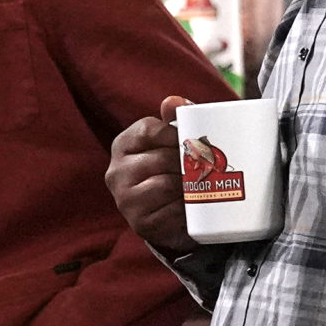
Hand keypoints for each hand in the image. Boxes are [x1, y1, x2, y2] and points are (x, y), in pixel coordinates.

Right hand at [106, 96, 197, 255]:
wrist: (168, 219)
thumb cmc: (172, 171)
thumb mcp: (172, 144)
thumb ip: (175, 119)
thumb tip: (172, 101)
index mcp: (123, 145)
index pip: (149, 130)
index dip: (176, 133)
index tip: (194, 139)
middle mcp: (116, 172)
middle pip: (162, 158)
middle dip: (189, 162)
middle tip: (209, 165)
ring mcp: (125, 200)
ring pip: (168, 185)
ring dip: (191, 186)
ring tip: (203, 185)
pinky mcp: (140, 223)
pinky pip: (172, 211)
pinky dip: (188, 209)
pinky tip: (195, 207)